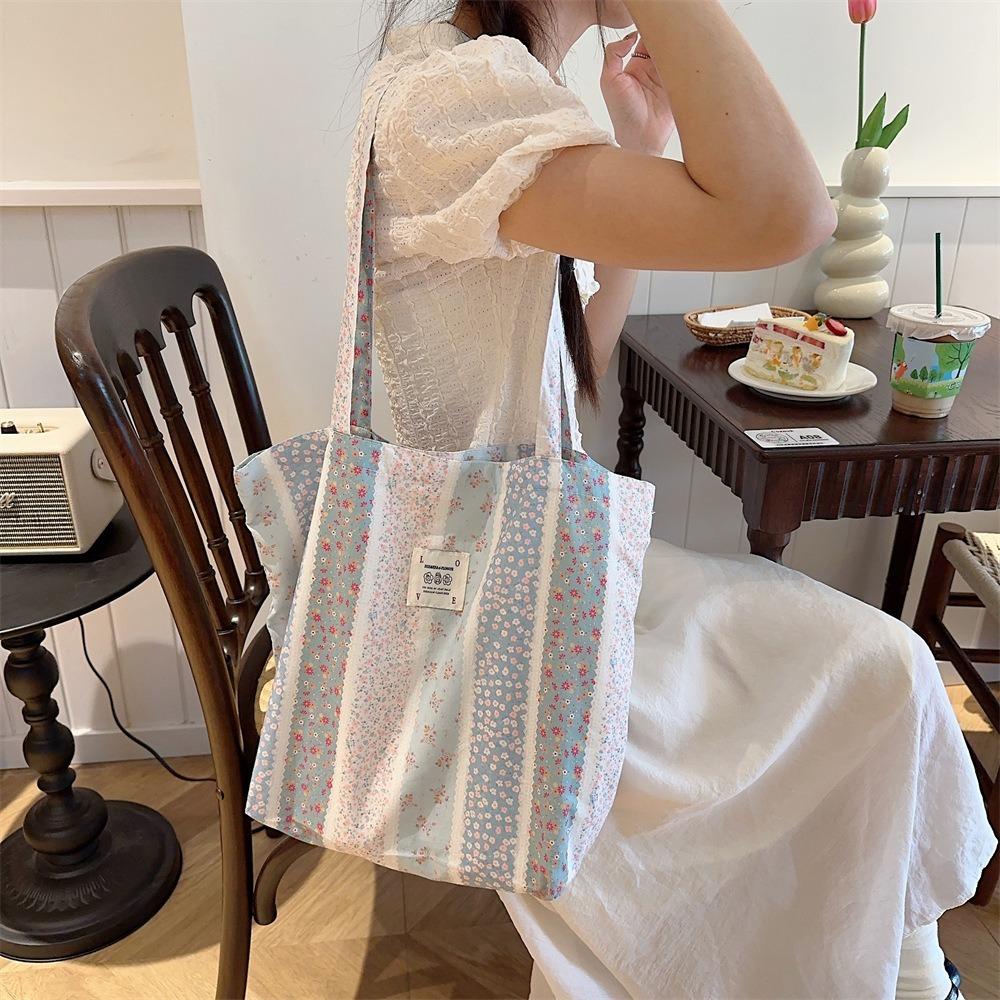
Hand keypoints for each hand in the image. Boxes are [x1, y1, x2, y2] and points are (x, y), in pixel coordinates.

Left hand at [600, 31, 674, 155]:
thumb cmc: (623, 114)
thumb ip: (613, 54)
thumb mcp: (609, 81)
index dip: (647, 30)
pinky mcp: (678, 86)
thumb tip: (629, 36)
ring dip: (676, 46)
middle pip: (661, 44)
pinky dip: (686, 60)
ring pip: (673, 53)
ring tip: (674, 42)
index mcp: (634, 66)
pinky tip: (683, 55)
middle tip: (666, 30)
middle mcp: (651, 70)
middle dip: (664, 35)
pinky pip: (683, 68)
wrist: (641, 138)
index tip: (651, 25)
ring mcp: (666, 77)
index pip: (643, 40)